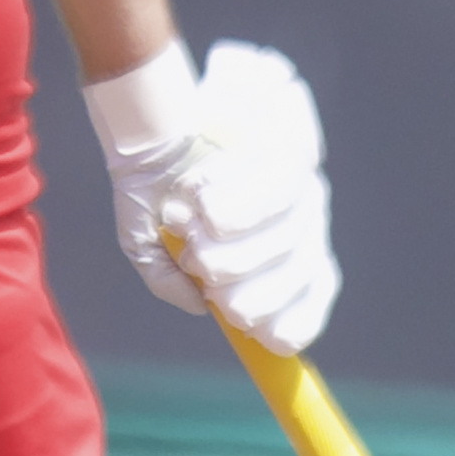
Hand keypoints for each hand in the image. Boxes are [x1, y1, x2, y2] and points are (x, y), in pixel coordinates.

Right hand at [99, 38, 340, 355]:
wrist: (147, 130)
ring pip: (292, 233)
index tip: (246, 325)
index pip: (307, 308)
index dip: (285, 324)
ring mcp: (303, 192)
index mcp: (276, 263)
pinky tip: (201, 192)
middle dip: (249, 280)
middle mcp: (300, 229)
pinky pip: (281, 187)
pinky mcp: (295, 152)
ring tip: (195, 222)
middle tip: (204, 264)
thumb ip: (171, 282)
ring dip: (236, 240)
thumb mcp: (150, 247)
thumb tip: (204, 306)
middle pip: (302, 273)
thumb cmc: (154, 193)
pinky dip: (234, 199)